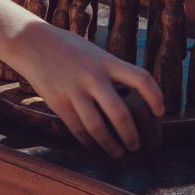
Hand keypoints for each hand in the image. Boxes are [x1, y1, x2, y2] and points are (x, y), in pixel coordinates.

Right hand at [9, 22, 163, 155]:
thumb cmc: (70, 48)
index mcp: (106, 61)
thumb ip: (112, 71)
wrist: (33, 43)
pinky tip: (95, 146)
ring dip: (111, 145)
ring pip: (98, 127)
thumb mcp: (95, 53)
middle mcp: (93, 76)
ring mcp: (74, 90)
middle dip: (132, 135)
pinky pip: (78, 129)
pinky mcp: (58, 102)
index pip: (141, 78)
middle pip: (120, 113)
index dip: (156, 97)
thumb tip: (133, 95)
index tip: (160, 112)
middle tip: (137, 146)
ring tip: (118, 152)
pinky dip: (89, 142)